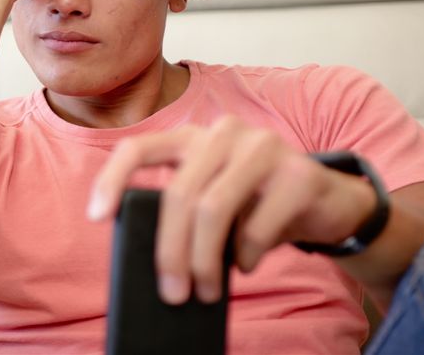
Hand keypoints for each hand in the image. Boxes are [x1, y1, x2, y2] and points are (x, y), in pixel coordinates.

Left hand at [86, 116, 375, 304]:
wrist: (328, 203)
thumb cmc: (256, 206)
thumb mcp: (214, 202)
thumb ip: (184, 213)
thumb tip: (154, 264)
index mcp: (193, 136)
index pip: (138, 148)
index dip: (111, 180)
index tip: (95, 216)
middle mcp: (224, 132)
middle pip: (178, 194)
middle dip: (170, 251)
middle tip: (171, 292)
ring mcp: (263, 146)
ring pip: (214, 209)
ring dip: (204, 261)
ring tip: (206, 291)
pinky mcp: (300, 172)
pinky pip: (258, 224)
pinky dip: (246, 255)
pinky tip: (246, 264)